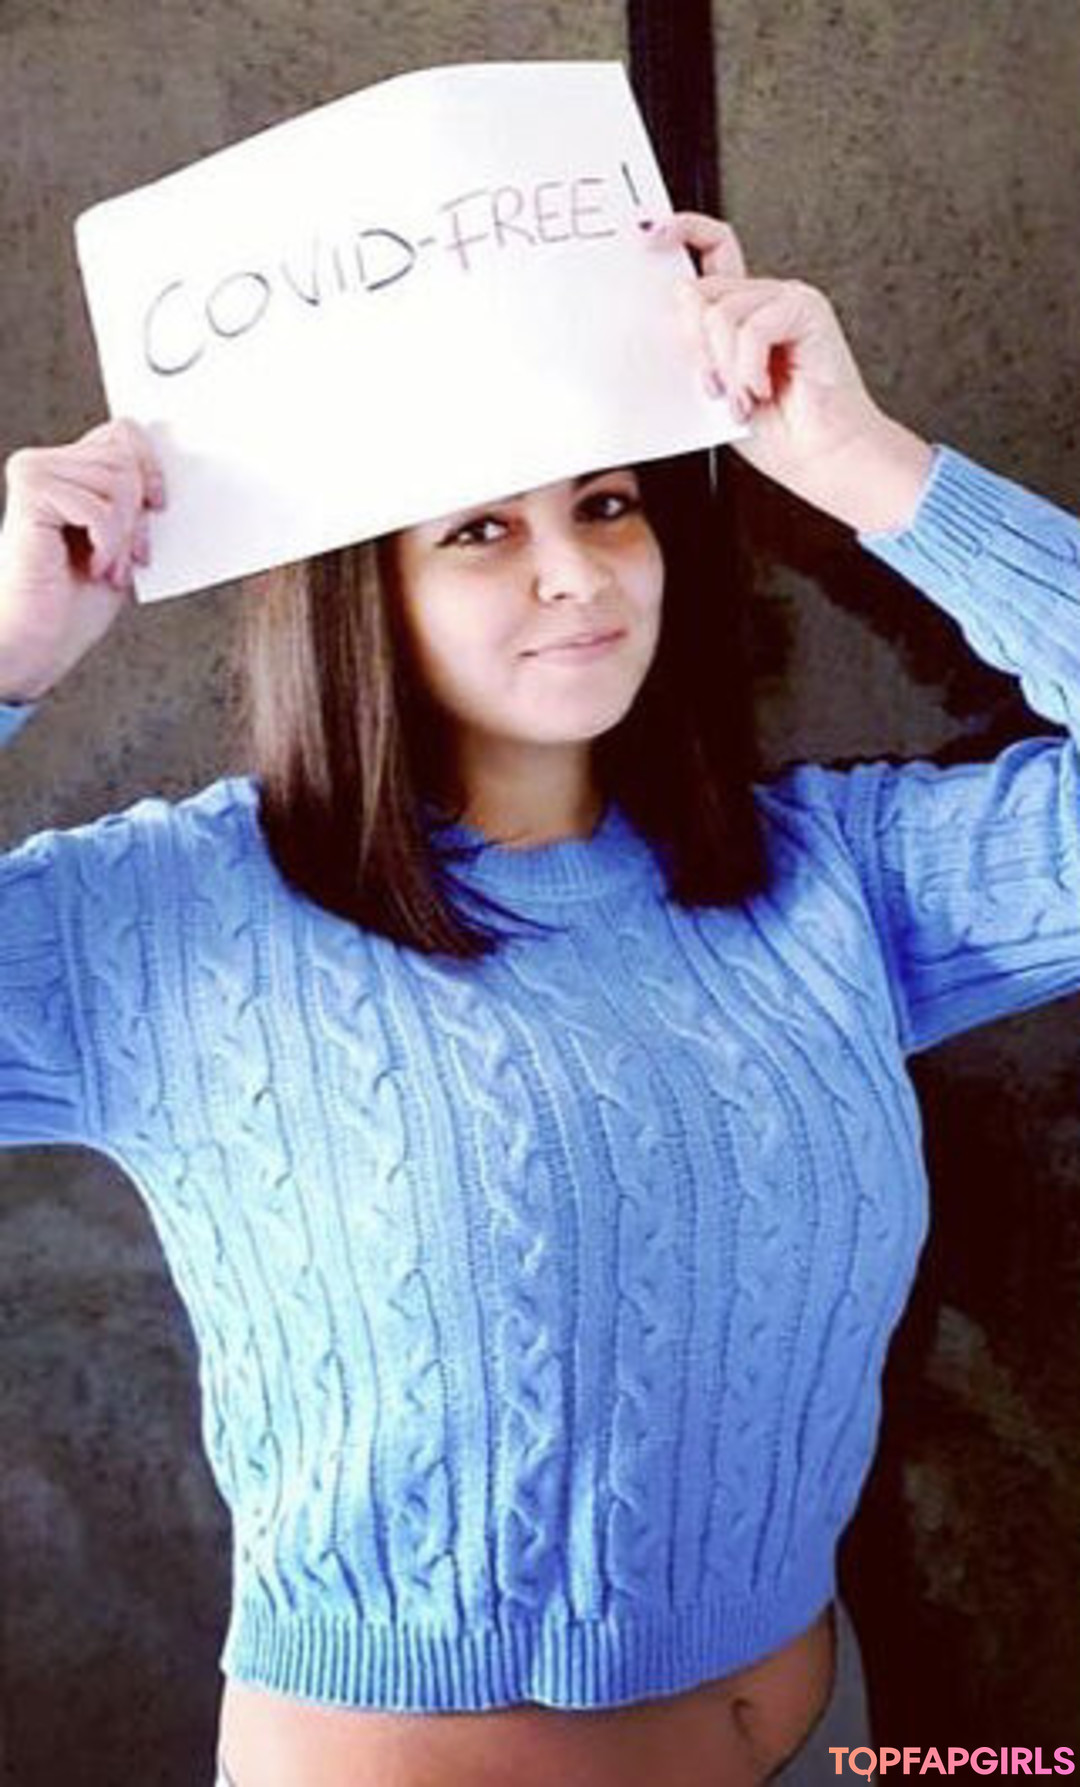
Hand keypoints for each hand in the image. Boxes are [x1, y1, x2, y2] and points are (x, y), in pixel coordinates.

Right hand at [0, 418, 163, 700]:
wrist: (37, 642)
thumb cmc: (76, 600)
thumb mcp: (120, 540)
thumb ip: (134, 500)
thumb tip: (164, 472)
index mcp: (64, 469)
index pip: (123, 433)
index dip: (150, 466)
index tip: (160, 506)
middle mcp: (42, 464)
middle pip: (124, 457)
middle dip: (137, 514)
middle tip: (128, 557)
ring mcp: (33, 475)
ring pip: (117, 481)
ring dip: (123, 536)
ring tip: (106, 568)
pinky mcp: (30, 494)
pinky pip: (99, 508)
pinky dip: (108, 546)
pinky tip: (94, 569)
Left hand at [650, 212, 934, 532]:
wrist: (821, 457)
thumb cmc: (778, 432)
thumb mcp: (717, 385)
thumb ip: (696, 344)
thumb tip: (676, 302)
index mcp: (743, 312)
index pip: (712, 250)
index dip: (682, 232)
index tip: (649, 237)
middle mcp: (765, 299)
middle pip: (702, 290)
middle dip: (698, 349)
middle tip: (715, 388)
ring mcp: (787, 300)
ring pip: (721, 312)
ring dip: (725, 368)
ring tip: (741, 398)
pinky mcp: (806, 309)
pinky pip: (751, 328)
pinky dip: (748, 369)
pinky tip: (760, 392)